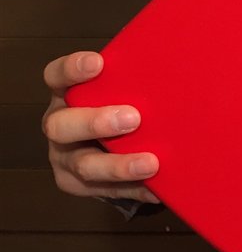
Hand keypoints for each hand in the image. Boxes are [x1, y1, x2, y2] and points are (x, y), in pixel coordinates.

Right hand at [42, 51, 159, 202]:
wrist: (109, 144)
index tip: (97, 63)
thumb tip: (175, 61)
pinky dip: (134, 189)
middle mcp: (59, 125)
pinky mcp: (79, 185)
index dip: (72, 69)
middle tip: (133, 118)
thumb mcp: (118, 88)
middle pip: (61, 125)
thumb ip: (131, 78)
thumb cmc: (119, 102)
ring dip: (118, 165)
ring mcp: (65, 158)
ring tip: (151, 163)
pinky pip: (106, 191)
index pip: (56, 76)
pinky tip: (157, 188)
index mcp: (65, 93)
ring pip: (84, 165)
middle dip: (95, 122)